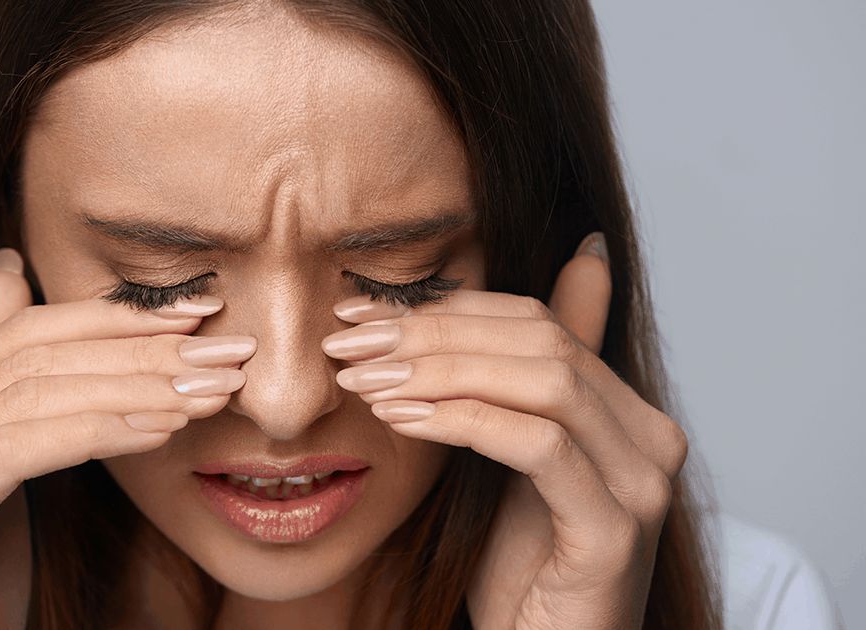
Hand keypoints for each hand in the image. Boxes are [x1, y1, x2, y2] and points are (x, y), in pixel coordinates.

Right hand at [0, 248, 253, 628]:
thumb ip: (0, 374)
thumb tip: (6, 263)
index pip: (22, 335)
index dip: (113, 319)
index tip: (198, 314)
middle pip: (32, 362)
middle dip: (140, 352)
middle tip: (224, 352)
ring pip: (33, 399)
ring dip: (137, 389)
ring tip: (208, 391)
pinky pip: (21, 452)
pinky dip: (99, 431)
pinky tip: (162, 431)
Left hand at [321, 232, 687, 628]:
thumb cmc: (519, 570)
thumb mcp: (502, 462)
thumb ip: (499, 389)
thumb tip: (479, 312)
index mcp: (624, 411)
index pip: (535, 321)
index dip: (446, 306)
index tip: (360, 309)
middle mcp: (649, 437)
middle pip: (539, 340)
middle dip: (432, 331)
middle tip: (349, 340)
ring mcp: (639, 484)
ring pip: (543, 382)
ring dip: (438, 371)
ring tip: (365, 380)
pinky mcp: (613, 531)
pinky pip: (537, 446)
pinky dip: (462, 420)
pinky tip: (401, 420)